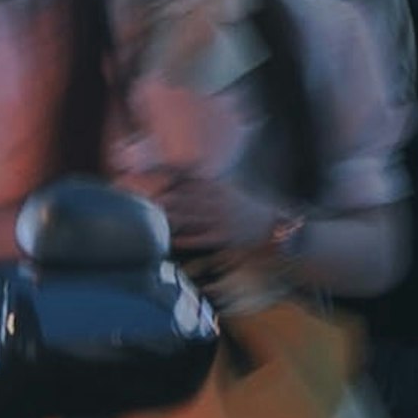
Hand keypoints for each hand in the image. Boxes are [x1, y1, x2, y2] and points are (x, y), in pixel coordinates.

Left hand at [159, 167, 291, 267]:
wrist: (272, 228)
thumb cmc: (246, 210)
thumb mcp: (228, 191)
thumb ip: (206, 185)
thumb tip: (181, 178)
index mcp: (218, 189)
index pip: (189, 183)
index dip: (169, 182)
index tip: (150, 182)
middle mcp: (218, 203)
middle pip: (186, 199)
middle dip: (165, 199)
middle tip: (145, 199)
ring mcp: (221, 220)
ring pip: (191, 218)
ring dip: (172, 218)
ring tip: (153, 217)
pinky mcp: (224, 237)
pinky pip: (201, 238)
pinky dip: (186, 239)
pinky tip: (171, 239)